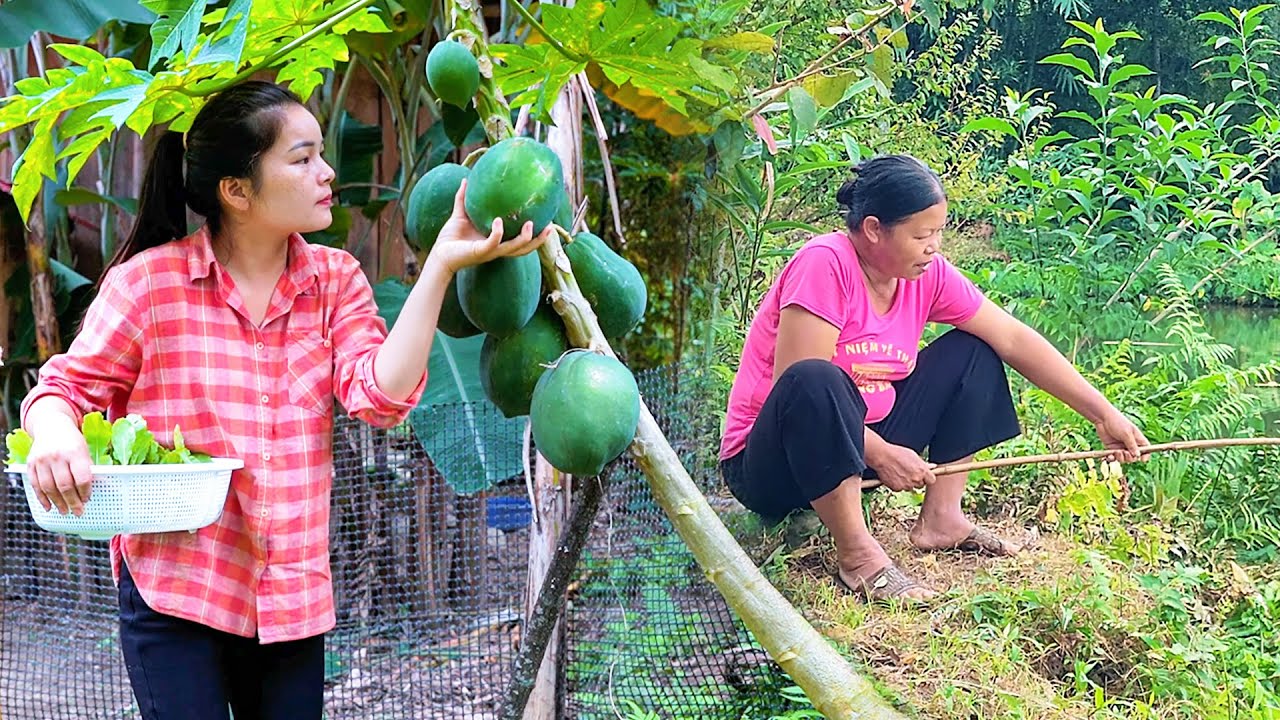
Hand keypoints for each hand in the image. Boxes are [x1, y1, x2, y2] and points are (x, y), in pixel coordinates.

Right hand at [26, 417, 93, 515]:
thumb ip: (87, 468)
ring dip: (57, 502)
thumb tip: (95, 489)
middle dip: (72, 501)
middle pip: (65, 485)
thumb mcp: (85, 451)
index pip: (82, 478)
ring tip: (64, 510)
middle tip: (78, 512)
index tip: (87, 500)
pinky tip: (48, 506)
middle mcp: (57, 456)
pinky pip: (36, 485)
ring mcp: (42, 460)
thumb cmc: (73, 441)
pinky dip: (42, 498)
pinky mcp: (31, 464)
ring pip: (49, 487)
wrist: (52, 426)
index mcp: (75, 452)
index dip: (85, 492)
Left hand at [425, 179, 551, 273]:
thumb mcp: (460, 215)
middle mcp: (497, 249)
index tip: (547, 223)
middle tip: (550, 228)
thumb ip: (463, 199)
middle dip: (539, 241)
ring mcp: (490, 252)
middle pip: (525, 249)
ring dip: (525, 239)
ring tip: (532, 225)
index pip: (521, 241)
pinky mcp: (480, 252)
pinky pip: (493, 243)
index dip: (535, 235)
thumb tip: (465, 179)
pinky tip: (499, 221)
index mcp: (497, 242)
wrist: (438, 254)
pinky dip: (498, 233)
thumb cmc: (449, 238)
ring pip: (514, 249)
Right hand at [868, 443, 934, 491]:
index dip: (927, 478)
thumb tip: (932, 467)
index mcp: (922, 471)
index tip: (924, 476)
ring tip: (899, 472)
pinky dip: (898, 484)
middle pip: (920, 485)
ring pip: (910, 487)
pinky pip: (900, 488)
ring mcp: (906, 485)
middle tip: (909, 473)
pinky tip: (894, 475)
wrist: (882, 456)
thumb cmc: (897, 453)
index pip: (931, 481)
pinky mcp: (897, 489)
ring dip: (907, 483)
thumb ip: (923, 464)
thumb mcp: (913, 455)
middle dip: (917, 480)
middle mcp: (916, 479)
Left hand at [1094, 408, 1148, 462]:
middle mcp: (1130, 445)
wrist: (1102, 418)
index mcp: (1138, 439)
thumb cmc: (1117, 422)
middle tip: (1124, 453)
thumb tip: (1137, 455)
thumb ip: (1132, 445)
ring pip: (1124, 459)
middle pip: (1134, 457)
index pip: (1146, 450)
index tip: (1142, 460)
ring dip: (1121, 458)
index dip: (1145, 456)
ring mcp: (1121, 447)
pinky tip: (1110, 456)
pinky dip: (1112, 459)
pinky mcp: (1112, 448)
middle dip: (1130, 458)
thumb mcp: (1126, 433)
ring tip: (1116, 452)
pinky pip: (1114, 458)